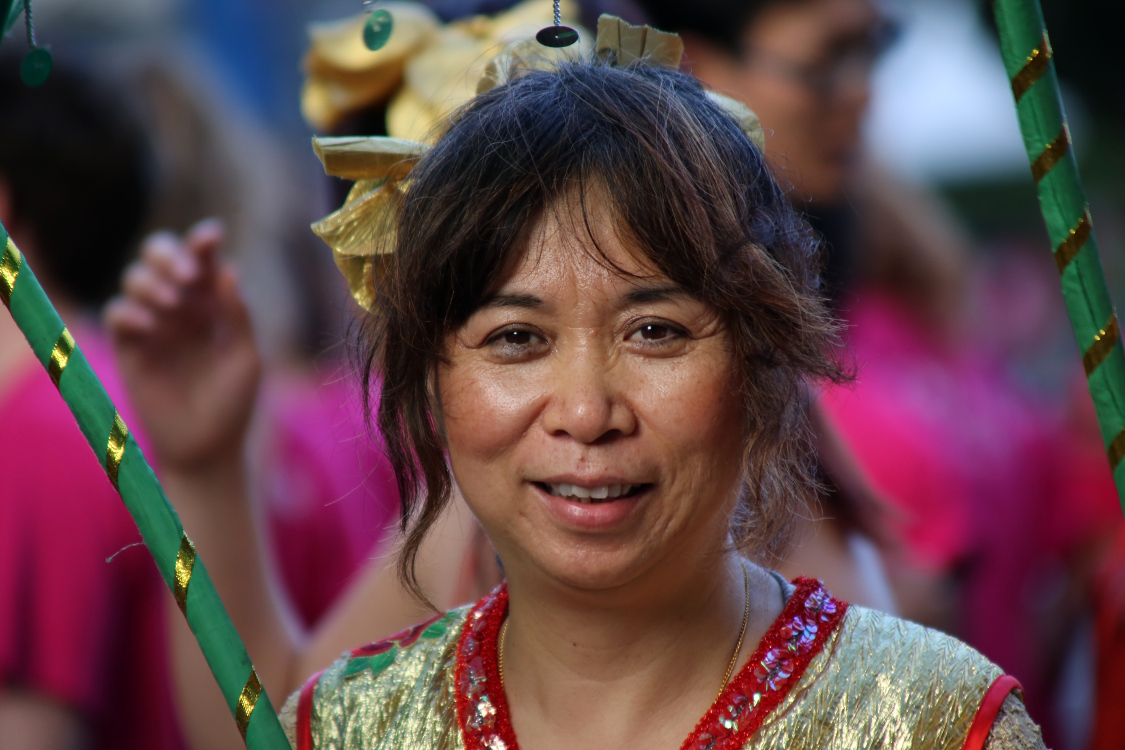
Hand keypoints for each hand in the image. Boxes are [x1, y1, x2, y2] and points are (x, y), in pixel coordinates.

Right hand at [105, 220, 260, 472]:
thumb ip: (237, 316)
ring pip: (135, 278)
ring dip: (152, 281)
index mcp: (213, 303)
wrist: (206, 448)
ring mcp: (153, 324)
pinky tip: (151, 325)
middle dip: (169, 255)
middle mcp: (181, 306)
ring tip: (174, 305)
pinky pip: (117, 313)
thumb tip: (228, 270)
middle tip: (189, 278)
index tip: (211, 237)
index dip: (203, 242)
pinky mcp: (130, 347)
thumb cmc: (232, 403)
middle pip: (159, 255)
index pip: (204, 261)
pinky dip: (131, 310)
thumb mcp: (244, 358)